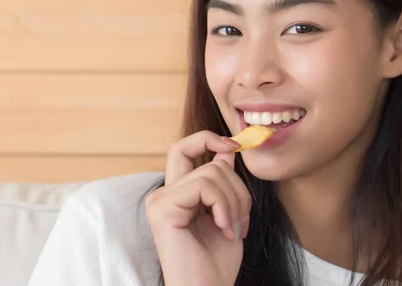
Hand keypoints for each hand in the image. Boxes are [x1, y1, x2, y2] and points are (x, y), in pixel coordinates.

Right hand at [145, 131, 251, 285]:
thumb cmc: (216, 262)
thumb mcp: (227, 213)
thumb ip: (223, 183)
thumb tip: (227, 149)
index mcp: (177, 194)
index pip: (185, 148)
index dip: (208, 139)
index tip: (234, 145)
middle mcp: (164, 194)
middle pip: (208, 160)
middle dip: (237, 186)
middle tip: (240, 218)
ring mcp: (160, 201)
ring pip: (212, 172)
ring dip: (234, 202)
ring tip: (231, 229)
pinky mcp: (162, 209)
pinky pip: (204, 186)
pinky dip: (223, 206)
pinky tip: (223, 229)